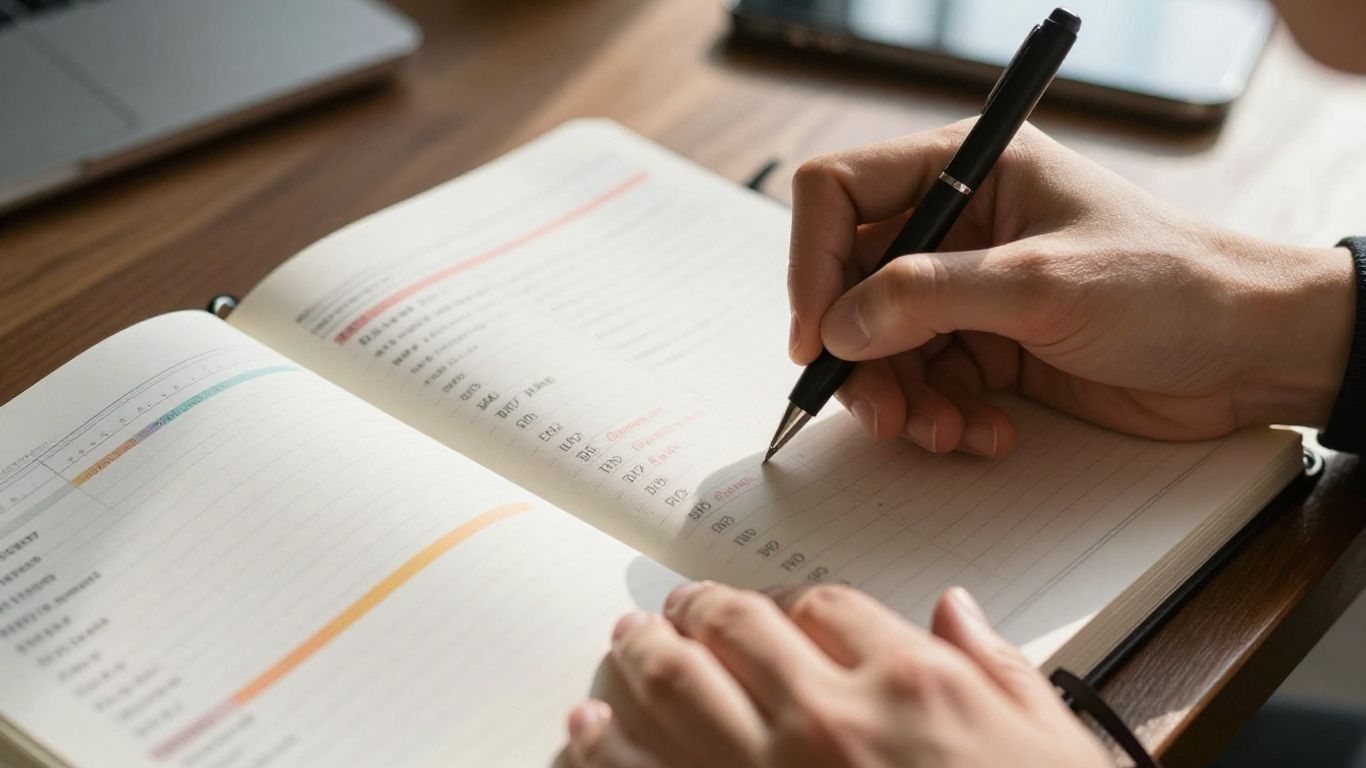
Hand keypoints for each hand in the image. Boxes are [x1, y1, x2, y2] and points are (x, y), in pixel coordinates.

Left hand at [563, 582, 1110, 767]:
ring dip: (641, 658)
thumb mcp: (1047, 741)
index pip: (826, 608)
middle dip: (698, 610)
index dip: (792, 605)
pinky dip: (608, 750)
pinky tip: (586, 732)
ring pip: (678, 691)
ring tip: (623, 642)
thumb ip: (993, 665)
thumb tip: (955, 612)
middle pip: (737, 632)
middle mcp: (829, 719)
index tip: (778, 613)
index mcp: (910, 683)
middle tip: (675, 607)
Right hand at [787, 120, 1354, 455]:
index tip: (816, 334)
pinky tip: (984, 433)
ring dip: (900, 398)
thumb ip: (929, 297)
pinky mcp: (990, 346)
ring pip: (883, 346)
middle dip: (859, 353)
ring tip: (941, 431)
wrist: (1252, 353)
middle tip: (877, 407)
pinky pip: (927, 384)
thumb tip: (838, 324)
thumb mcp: (1042, 283)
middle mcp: (959, 227)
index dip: (814, 261)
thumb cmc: (1173, 285)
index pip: (842, 193)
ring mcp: (972, 291)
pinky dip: (942, 417)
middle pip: (853, 283)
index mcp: (969, 170)